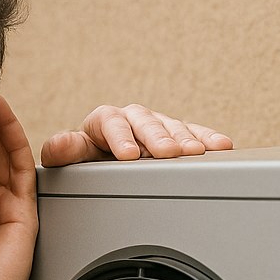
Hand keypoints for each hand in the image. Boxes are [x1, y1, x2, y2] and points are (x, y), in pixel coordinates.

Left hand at [40, 104, 232, 165]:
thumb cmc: (84, 159)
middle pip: (145, 122)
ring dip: (185, 139)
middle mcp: (131, 118)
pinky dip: (205, 138)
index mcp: (103, 120)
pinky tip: (220, 144)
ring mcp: (155, 125)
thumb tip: (59, 144)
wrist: (99, 161)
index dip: (120, 138)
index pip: (111, 123)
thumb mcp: (70, 157)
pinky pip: (192, 133)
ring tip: (196, 152)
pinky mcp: (174, 134)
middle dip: (158, 137)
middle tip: (168, 152)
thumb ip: (63, 151)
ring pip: (171, 126)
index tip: (128, 155)